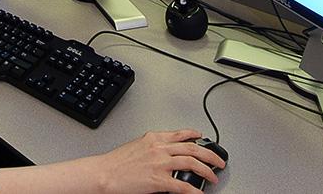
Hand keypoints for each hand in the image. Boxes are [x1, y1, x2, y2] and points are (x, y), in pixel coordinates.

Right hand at [85, 129, 224, 193]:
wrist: (104, 173)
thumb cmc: (115, 163)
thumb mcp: (135, 146)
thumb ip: (152, 147)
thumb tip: (164, 154)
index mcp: (153, 139)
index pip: (180, 134)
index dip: (195, 136)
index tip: (202, 137)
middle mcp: (159, 148)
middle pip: (192, 148)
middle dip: (210, 154)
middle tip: (218, 161)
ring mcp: (160, 164)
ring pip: (192, 163)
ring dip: (206, 170)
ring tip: (213, 177)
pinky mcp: (159, 180)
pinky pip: (182, 186)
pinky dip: (194, 191)